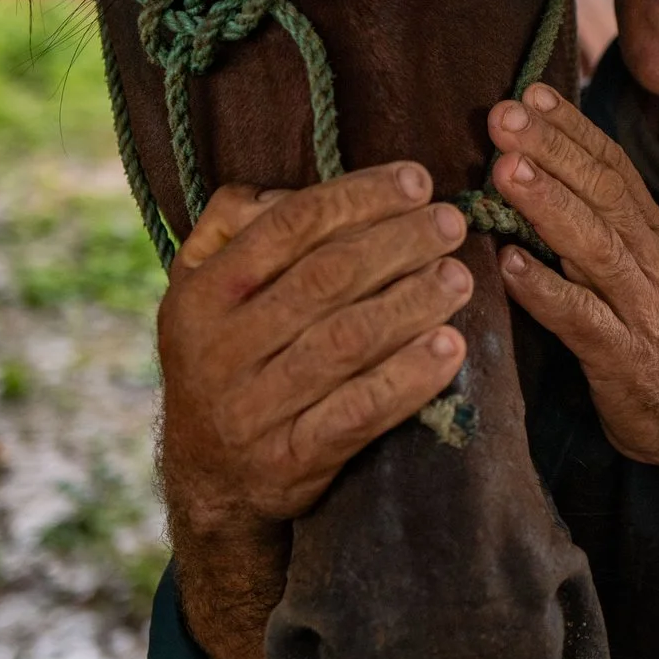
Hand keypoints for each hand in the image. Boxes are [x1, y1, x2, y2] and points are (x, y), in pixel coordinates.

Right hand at [157, 163, 473, 528]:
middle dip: (397, 243)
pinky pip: (357, 414)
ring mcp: (255, 409)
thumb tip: (294, 188)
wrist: (206, 477)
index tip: (416, 181)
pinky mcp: (291, 460)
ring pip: (345, 343)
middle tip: (451, 225)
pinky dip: (407, 379)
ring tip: (459, 278)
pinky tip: (449, 348)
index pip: (288, 226)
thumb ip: (232, 225)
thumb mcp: (199, 288)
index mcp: (203, 293)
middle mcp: (222, 348)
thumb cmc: (222, 357)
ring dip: (411, 304)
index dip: (358, 198)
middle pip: (324, 280)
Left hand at [485, 85, 658, 469]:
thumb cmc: (653, 336)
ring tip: (505, 171)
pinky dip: (547, 291)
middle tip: (504, 115)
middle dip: (553, 149)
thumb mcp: (634, 269)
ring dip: (549, 205)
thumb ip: (594, 222)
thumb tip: (536, 166)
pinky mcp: (625, 359)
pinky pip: (583, 320)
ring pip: (595, 246)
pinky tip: (510, 267)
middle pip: (603, 192)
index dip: (572, 127)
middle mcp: (651, 260)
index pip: (612, 166)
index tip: (530, 92)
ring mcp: (641, 308)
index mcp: (651, 234)